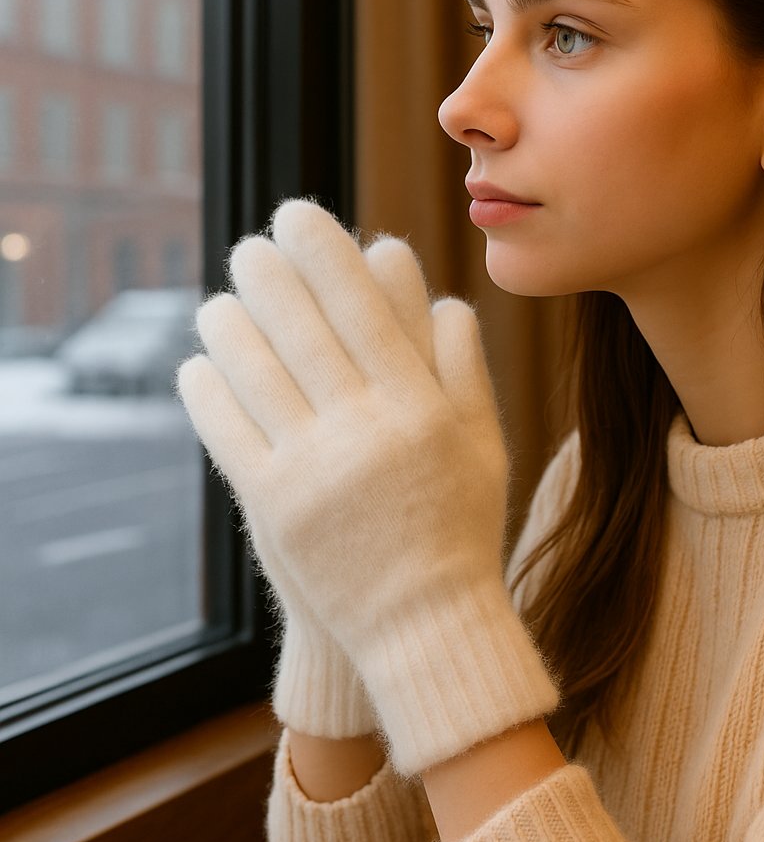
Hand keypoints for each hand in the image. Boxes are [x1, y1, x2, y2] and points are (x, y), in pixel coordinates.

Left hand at [182, 214, 433, 742]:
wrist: (424, 626)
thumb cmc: (459, 531)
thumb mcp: (485, 449)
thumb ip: (466, 372)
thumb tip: (446, 297)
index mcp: (421, 409)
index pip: (364, 308)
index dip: (326, 254)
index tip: (300, 215)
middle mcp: (368, 431)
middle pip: (304, 328)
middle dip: (270, 273)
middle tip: (251, 243)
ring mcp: (317, 469)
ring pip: (256, 371)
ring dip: (229, 324)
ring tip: (219, 301)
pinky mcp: (274, 508)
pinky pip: (227, 431)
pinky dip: (207, 390)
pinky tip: (199, 365)